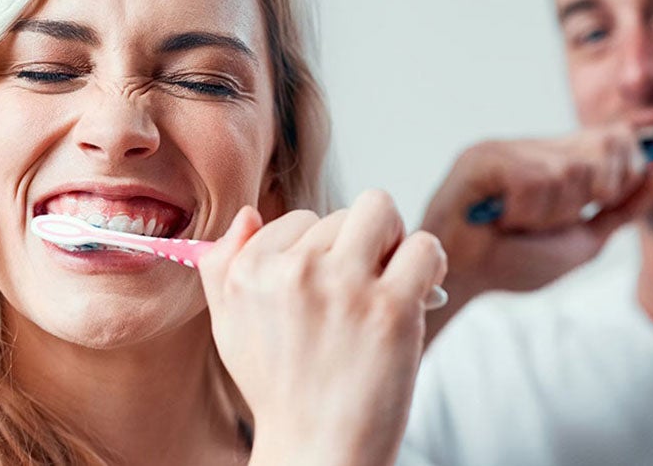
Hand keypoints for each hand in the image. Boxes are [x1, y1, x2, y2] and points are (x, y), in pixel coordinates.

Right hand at [199, 190, 446, 465]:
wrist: (316, 452)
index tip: (327, 289)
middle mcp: (293, 272)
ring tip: (391, 282)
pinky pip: (424, 246)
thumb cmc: (280, 390)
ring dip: (393, 241)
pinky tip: (418, 294)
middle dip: (359, 245)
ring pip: (381, 212)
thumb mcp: (230, 327)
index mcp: (250, 272)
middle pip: (343, 214)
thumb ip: (224, 266)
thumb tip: (248, 214)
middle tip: (362, 290)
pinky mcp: (391, 308)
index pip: (299, 220)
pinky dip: (429, 263)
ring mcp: (344, 287)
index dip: (321, 251)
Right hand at [421, 124, 652, 343]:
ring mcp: (508, 148)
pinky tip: (503, 220)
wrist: (463, 279)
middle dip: (596, 193)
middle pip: (604, 148)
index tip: (608, 198)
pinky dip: (527, 212)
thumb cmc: (514, 261)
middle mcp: (533, 147)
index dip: (628, 165)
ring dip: (554, 214)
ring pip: (571, 172)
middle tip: (557, 220)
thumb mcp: (584, 240)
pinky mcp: (483, 158)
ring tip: (521, 225)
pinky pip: (536, 180)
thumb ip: (620, 210)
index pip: (614, 138)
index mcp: (555, 159)